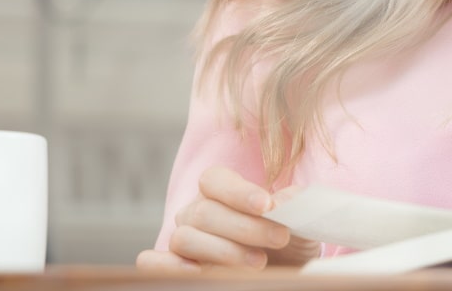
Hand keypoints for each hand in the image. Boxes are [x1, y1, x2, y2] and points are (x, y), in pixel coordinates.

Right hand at [135, 166, 320, 271]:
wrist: (287, 266)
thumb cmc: (289, 238)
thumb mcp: (299, 218)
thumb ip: (293, 204)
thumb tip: (282, 204)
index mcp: (220, 190)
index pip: (214, 179)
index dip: (238, 191)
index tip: (268, 206)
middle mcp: (196, 212)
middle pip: (204, 212)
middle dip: (245, 227)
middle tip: (279, 238)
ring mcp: (184, 240)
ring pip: (184, 238)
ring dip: (222, 251)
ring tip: (260, 262)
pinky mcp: (175, 268)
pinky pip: (152, 263)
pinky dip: (167, 266)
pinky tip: (199, 272)